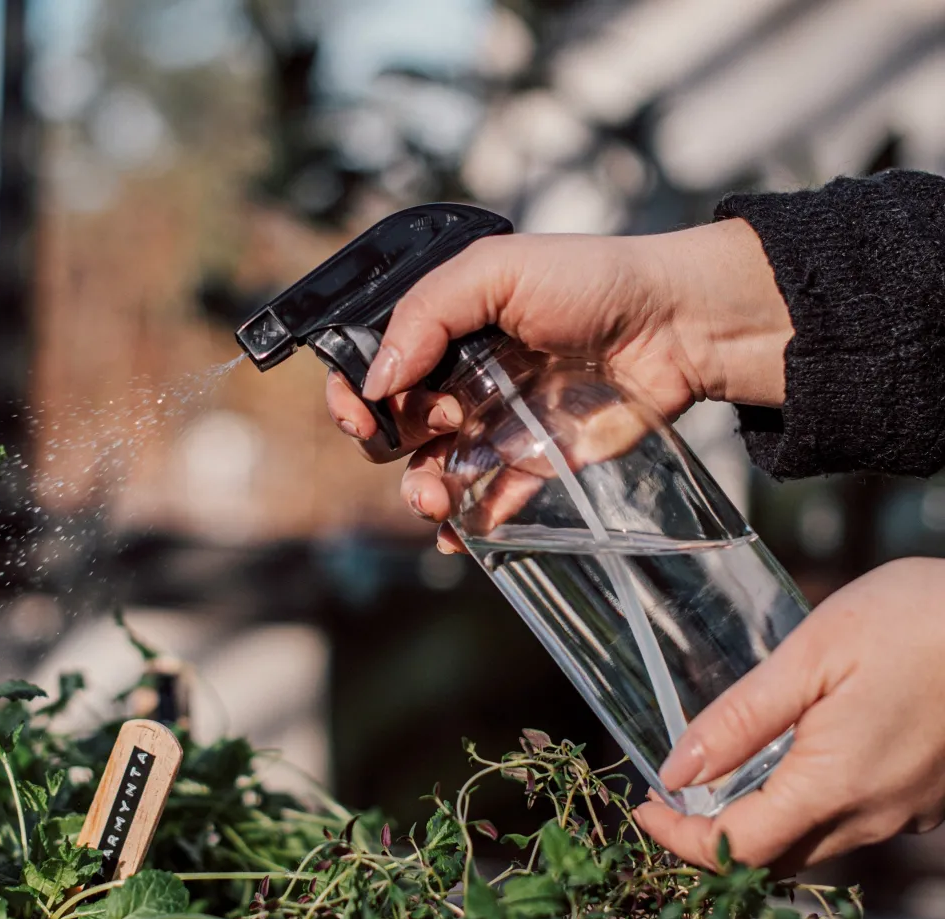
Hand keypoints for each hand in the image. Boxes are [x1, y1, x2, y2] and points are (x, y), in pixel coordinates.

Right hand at [324, 218, 792, 548]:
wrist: (676, 324)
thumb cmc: (591, 281)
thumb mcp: (496, 270)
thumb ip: (427, 314)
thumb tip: (376, 383)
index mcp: (442, 331)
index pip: (373, 370)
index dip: (354, 395)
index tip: (361, 412)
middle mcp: (460, 381)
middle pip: (392, 429)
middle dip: (388, 443)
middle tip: (439, 423)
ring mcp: (493, 427)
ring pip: (429, 474)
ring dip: (419, 493)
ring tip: (436, 499)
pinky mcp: (532, 465)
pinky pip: (486, 505)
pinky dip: (465, 527)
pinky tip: (460, 536)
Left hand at [634, 558, 944, 872]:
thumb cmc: (918, 621)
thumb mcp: (811, 657)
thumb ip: (739, 721)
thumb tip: (676, 772)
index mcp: (835, 786)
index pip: (738, 850)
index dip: (681, 841)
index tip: (645, 810)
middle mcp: (876, 816)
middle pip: (776, 858)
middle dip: (714, 840)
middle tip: (673, 798)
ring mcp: (911, 811)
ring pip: (817, 843)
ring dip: (762, 826)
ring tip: (724, 778)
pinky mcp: (932, 796)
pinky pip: (857, 821)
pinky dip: (809, 808)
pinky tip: (794, 763)